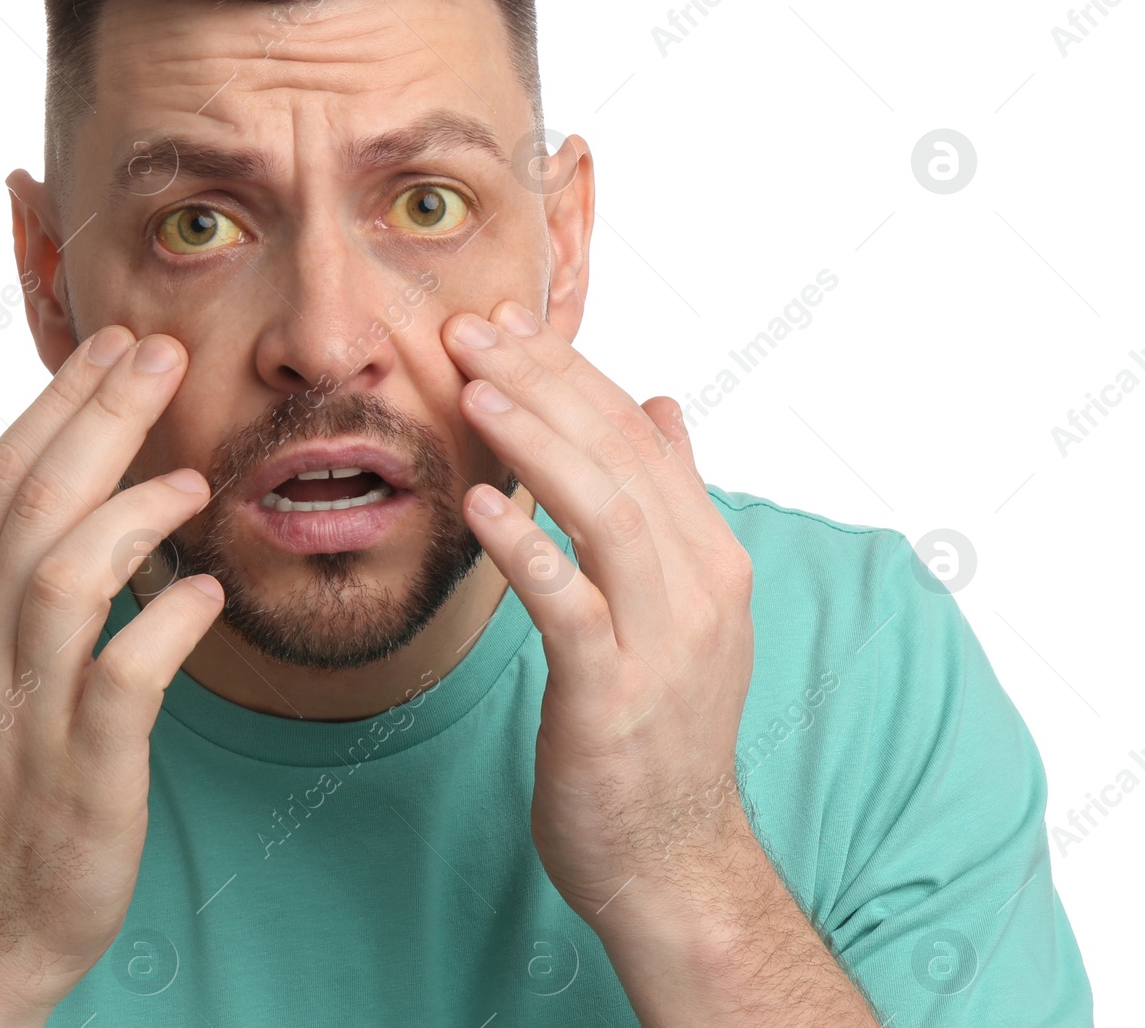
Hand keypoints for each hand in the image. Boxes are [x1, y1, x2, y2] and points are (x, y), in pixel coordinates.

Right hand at [0, 326, 224, 1023]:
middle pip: (33, 505)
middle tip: (157, 352)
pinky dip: (168, 625)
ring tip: (193, 479)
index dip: (58, 404)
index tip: (111, 345)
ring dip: (132, 514)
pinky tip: (208, 593)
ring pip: (66, 577)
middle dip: (98, 417)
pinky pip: (124, 679)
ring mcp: (24, 711)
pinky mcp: (80, 771)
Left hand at [442, 300, 755, 932]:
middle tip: (469, 328)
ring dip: (535, 442)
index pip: (638, 432)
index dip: (569, 369)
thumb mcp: (683, 602)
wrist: (673, 857)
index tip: (505, 322)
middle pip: (620, 455)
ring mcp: (663, 639)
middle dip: (541, 381)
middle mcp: (699, 584)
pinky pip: (570, 607)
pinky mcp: (613, 695)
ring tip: (472, 387)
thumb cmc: (659, 724)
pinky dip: (526, 549)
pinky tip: (477, 505)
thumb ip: (675, 502)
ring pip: (604, 512)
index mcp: (710, 553)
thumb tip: (665, 404)